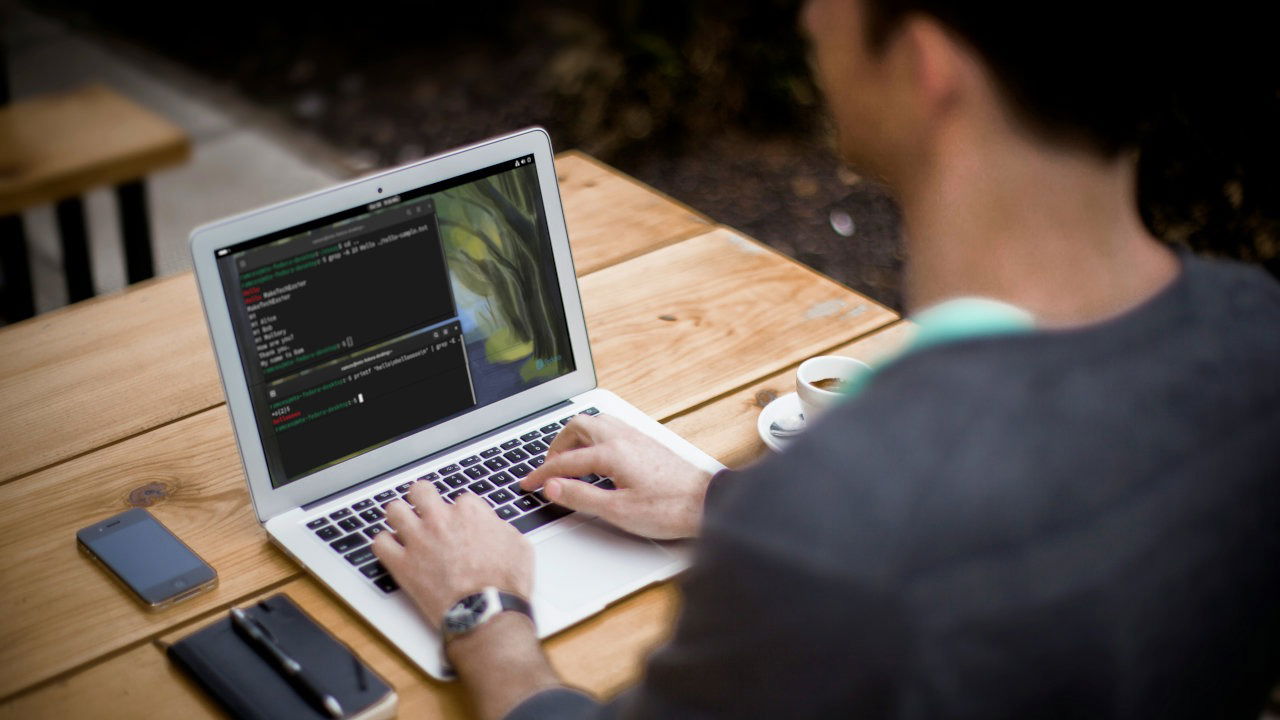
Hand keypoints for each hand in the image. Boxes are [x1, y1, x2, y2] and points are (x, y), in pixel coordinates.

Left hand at [372, 483, 532, 626]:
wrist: (487, 613)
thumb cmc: (505, 584)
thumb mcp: (519, 546)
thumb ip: (501, 528)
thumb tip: (494, 527)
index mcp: (469, 513)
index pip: (459, 499)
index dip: (460, 513)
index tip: (461, 524)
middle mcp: (440, 521)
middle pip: (421, 491)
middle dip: (423, 498)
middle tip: (425, 509)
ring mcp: (419, 540)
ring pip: (394, 510)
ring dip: (399, 516)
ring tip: (404, 525)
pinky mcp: (402, 565)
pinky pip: (380, 543)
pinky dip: (384, 544)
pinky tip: (392, 549)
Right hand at [521, 414, 712, 538]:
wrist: (706, 503)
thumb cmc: (668, 509)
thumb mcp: (618, 511)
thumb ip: (581, 497)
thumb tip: (552, 487)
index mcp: (612, 453)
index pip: (565, 461)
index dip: (542, 474)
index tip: (528, 484)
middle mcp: (622, 437)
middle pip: (577, 426)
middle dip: (556, 446)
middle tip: (548, 469)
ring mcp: (636, 437)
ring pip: (595, 422)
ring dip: (575, 438)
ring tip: (568, 460)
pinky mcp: (646, 442)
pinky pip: (611, 427)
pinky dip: (593, 437)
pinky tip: (596, 456)